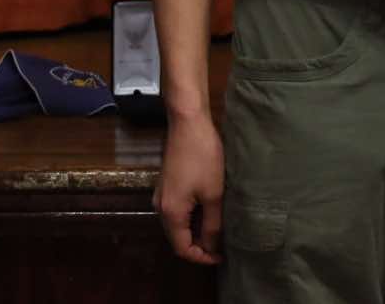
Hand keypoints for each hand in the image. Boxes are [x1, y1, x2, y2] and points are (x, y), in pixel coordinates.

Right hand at [153, 114, 223, 264]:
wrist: (188, 125)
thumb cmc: (203, 159)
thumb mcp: (213, 196)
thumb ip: (212, 226)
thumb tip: (212, 248)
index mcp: (171, 212)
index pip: (182, 249)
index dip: (202, 258)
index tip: (223, 257)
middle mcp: (160, 207)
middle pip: (177, 238)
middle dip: (199, 246)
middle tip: (224, 246)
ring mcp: (161, 195)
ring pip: (177, 225)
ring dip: (196, 232)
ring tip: (219, 230)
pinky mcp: (166, 185)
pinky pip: (177, 212)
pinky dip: (191, 219)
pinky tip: (208, 213)